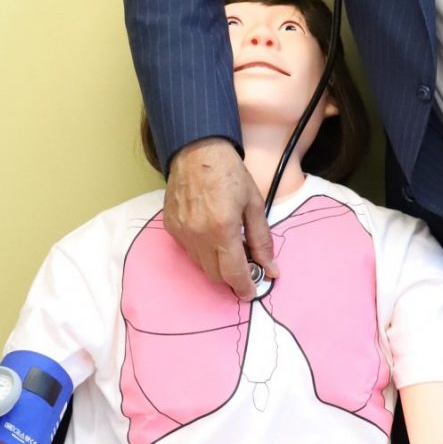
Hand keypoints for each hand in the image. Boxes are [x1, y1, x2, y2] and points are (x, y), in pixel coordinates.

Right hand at [164, 138, 277, 299]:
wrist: (197, 151)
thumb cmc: (229, 173)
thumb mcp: (254, 204)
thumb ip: (262, 240)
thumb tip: (271, 269)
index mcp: (222, 228)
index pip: (233, 273)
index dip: (244, 287)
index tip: (252, 292)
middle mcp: (198, 235)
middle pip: (215, 275)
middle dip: (232, 277)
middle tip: (245, 266)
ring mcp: (182, 232)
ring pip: (201, 266)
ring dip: (217, 264)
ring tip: (229, 246)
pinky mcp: (171, 228)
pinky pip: (189, 251)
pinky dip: (203, 251)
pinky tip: (212, 234)